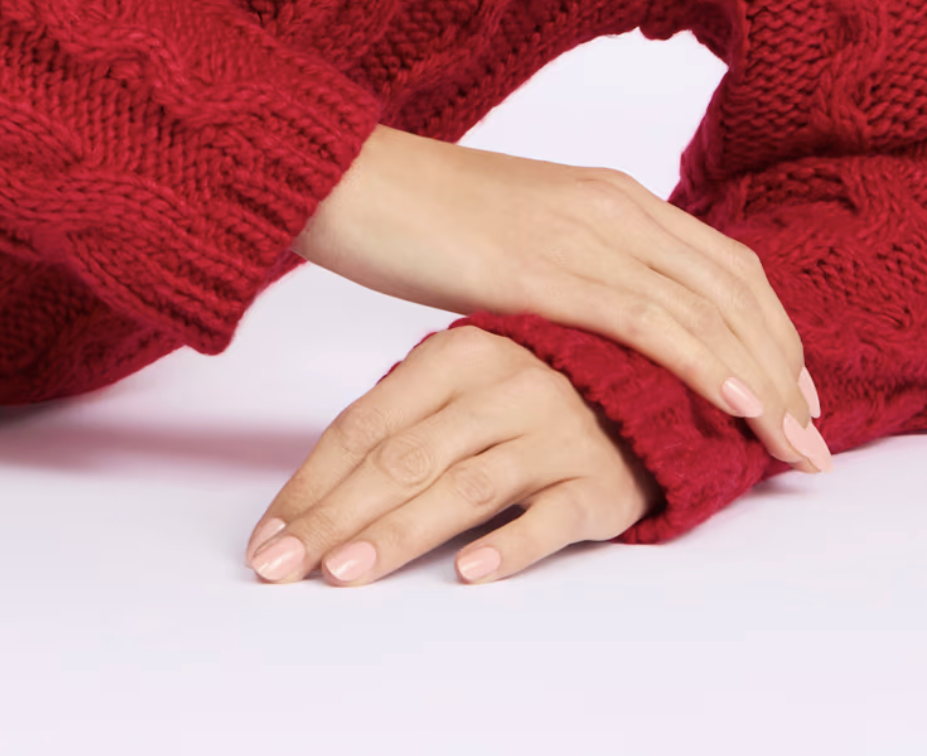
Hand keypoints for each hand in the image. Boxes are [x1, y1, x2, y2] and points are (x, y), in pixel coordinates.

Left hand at [244, 325, 662, 585]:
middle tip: (282, 566)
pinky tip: (469, 573)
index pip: (366, 424)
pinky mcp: (599, 482)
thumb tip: (316, 490)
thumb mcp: (469, 380)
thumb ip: (405, 417)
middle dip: (333, 516)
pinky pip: (550, 516)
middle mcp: (503, 387)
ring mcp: (554, 433)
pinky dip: (509, 544)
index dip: (312, 482)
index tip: (268, 535)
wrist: (657, 383)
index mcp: (459, 353)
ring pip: (463, 486)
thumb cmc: (540, 387)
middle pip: (402, 458)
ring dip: (399, 532)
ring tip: (346, 573)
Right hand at [291, 126, 829, 474]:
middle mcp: (614, 205)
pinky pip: (646, 318)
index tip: (797, 391)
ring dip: (761, 381)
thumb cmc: (418, 213)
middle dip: (785, 367)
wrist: (349, 179)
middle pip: (734, 289)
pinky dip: (702, 361)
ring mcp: (583, 232)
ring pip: (704, 310)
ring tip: (794, 444)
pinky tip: (734, 402)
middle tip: (814, 438)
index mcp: (611, 194)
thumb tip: (601, 328)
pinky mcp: (546, 267)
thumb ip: (572, 268)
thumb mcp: (519, 237)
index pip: (724, 264)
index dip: (773, 330)